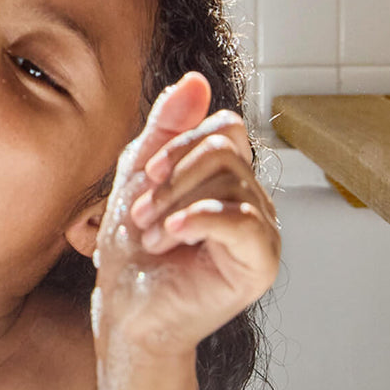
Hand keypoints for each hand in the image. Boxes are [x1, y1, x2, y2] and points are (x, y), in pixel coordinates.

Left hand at [94, 72, 279, 354]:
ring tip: (153, 236)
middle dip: (172, 179)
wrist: (127, 308)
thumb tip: (195, 80)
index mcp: (227, 177)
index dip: (182, 143)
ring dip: (174, 206)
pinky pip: (242, 221)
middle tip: (141, 215)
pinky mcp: (261, 263)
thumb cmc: (133, 250)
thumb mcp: (140, 175)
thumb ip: (167, 127)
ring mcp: (262, 231)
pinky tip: (172, 237)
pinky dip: (198, 221)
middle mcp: (253, 200)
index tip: (147, 174)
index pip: (225, 128)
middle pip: (225, 152)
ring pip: (230, 183)